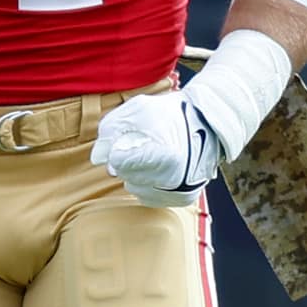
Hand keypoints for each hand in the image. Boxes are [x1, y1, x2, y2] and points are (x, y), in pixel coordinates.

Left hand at [90, 92, 219, 206]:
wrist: (208, 124)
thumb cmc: (171, 113)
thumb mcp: (139, 108)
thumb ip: (112, 129)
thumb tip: (98, 158)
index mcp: (165, 156)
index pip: (118, 162)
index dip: (118, 147)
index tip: (130, 137)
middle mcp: (173, 180)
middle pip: (124, 175)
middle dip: (126, 158)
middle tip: (144, 142)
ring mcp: (178, 192)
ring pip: (133, 187)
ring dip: (135, 172)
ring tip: (153, 153)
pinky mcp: (181, 199)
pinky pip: (147, 196)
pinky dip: (147, 182)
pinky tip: (158, 166)